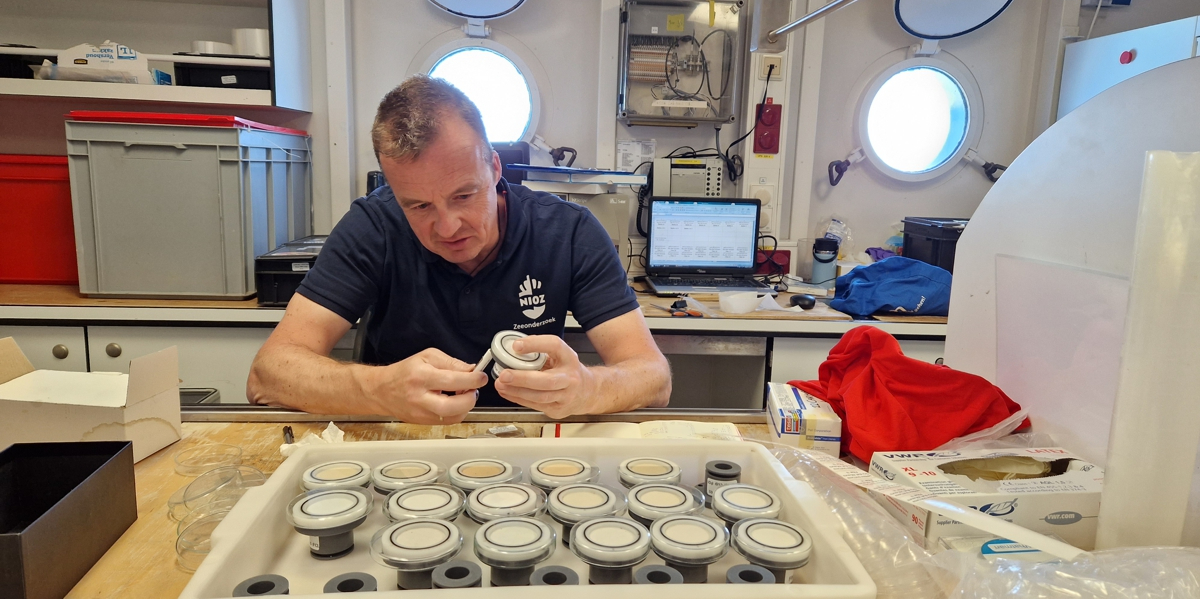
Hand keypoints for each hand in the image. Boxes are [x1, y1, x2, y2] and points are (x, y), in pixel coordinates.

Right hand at [358, 348, 486, 423]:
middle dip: (470, 398)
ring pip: (453, 417)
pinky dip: (457, 412)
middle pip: (454, 406)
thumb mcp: (427, 357)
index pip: (453, 380)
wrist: (382, 390)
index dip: (472, 379)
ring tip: (462, 394)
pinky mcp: (424, 422)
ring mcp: (421, 413)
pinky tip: (454, 402)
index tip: (481, 377)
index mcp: (422, 377)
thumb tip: (471, 370)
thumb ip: (451, 362)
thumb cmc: (405, 372)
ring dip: (465, 406)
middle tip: (473, 388)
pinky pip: (448, 421)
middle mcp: (421, 398)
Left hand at [494, 335, 594, 418]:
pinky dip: (518, 399)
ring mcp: (565, 396)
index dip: (535, 344)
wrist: (587, 392)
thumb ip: (540, 353)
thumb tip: (512, 349)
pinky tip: (507, 392)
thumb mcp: (559, 356)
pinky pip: (535, 405)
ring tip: (501, 384)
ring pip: (540, 396)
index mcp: (569, 358)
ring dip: (517, 391)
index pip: (554, 346)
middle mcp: (570, 378)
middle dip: (523, 378)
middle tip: (505, 374)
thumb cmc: (568, 371)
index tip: (517, 346)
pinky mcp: (558, 409)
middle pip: (547, 380)